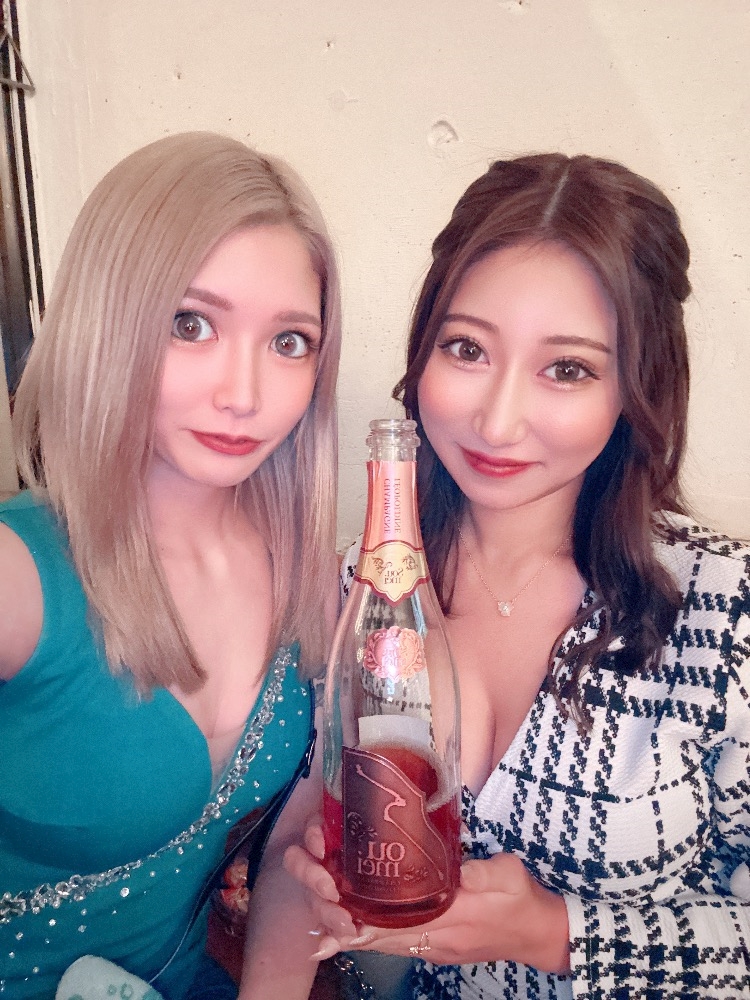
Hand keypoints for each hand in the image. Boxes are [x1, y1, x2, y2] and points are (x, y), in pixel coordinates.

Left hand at [284, 823, 569, 974]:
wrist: (543, 933)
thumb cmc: (523, 898)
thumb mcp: (506, 874)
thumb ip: (480, 870)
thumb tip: (456, 866)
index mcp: (453, 918)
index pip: (400, 926)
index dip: (365, 928)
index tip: (334, 927)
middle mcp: (440, 938)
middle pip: (387, 940)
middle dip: (352, 936)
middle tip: (318, 934)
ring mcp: (440, 946)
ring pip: (393, 945)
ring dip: (363, 939)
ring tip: (329, 935)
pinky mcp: (444, 946)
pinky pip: (405, 945)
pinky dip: (382, 939)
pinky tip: (366, 932)